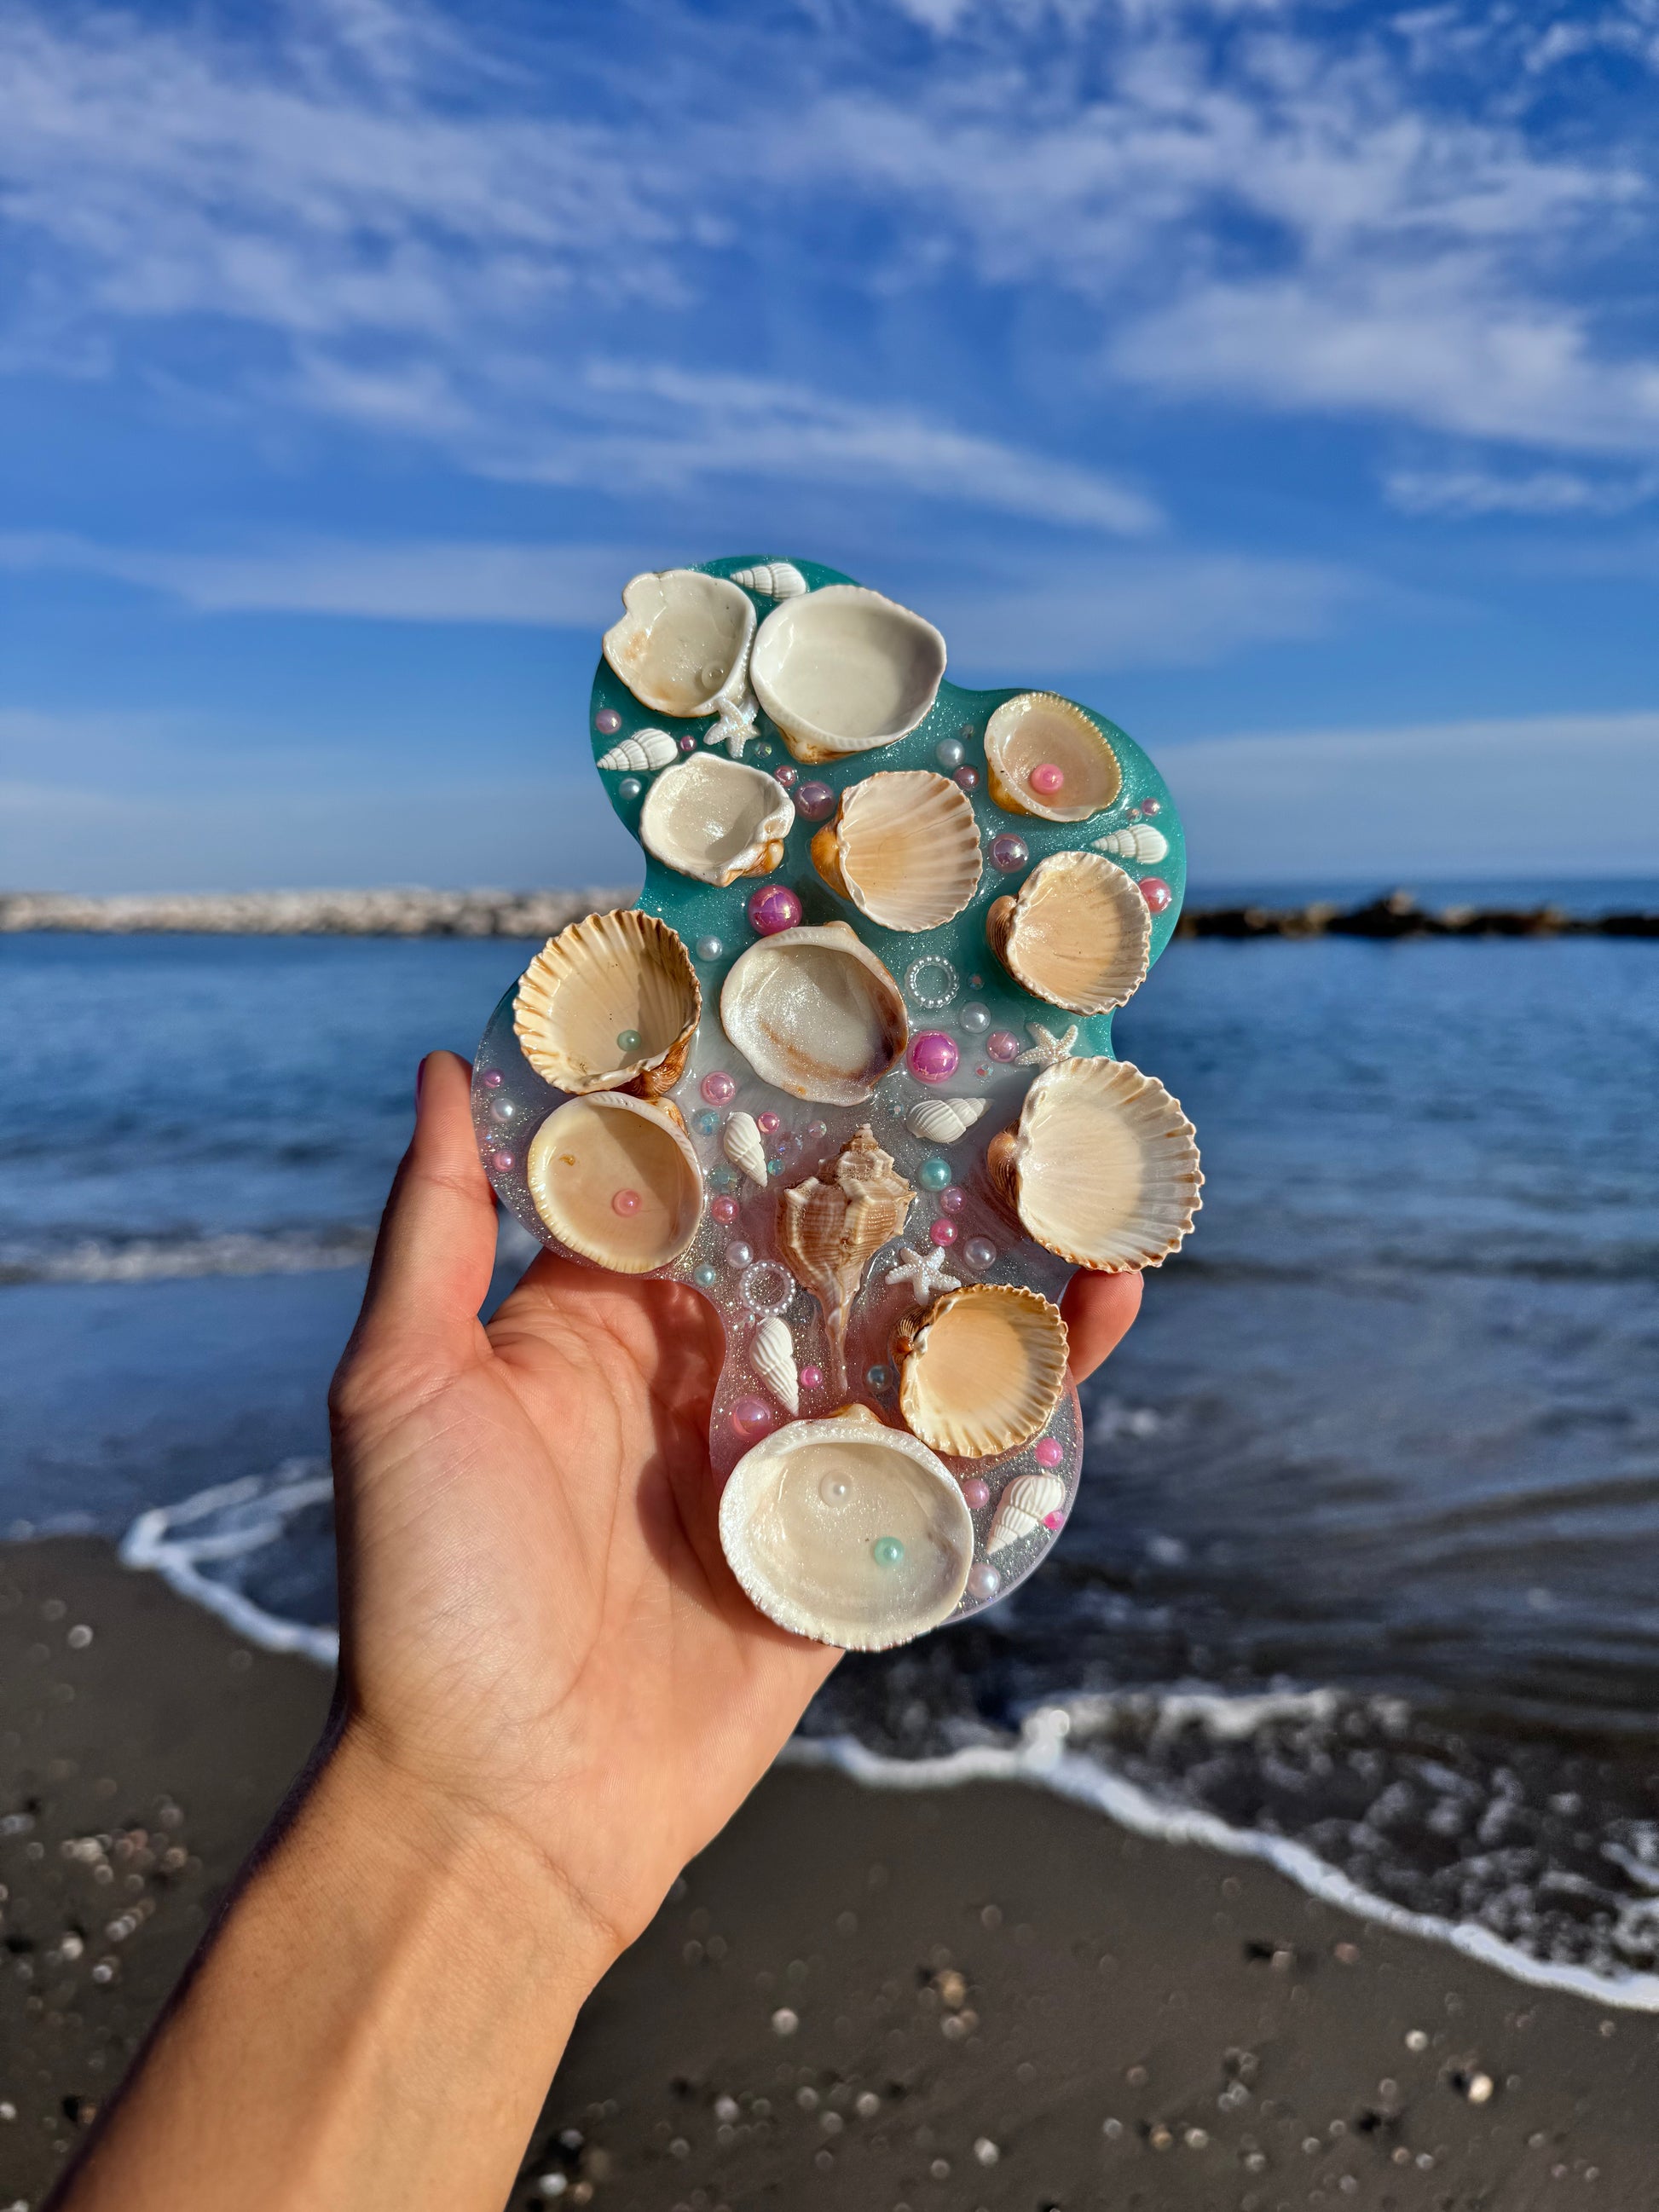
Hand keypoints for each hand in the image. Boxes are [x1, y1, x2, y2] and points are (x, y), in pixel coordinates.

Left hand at [329, 1050, 1142, 1952]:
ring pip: (910, 1328)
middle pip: (826, 1236)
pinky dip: (1031, 1384)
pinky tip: (1098, 1306)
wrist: (503, 1807)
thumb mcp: (401, 1386)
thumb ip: (435, 1228)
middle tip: (992, 1051)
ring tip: (1078, 1161)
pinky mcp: (855, 1543)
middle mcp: (706, 1368)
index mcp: (603, 1316)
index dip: (750, 1083)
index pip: (693, 1170)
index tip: (821, 976)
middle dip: (901, 1154)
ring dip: (992, 1253)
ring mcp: (788, 1453)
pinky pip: (956, 1451)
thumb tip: (438, 1063)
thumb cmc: (427, 1591)